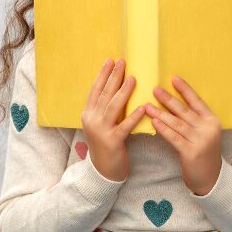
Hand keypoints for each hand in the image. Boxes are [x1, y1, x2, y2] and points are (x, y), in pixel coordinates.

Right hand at [81, 57, 146, 181]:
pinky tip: (143, 107)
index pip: (95, 90)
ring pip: (112, 108)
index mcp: (88, 114)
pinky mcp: (112, 142)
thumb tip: (118, 86)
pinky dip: (134, 116)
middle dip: (113, 77)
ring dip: (123, 92)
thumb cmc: (106, 144)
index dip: (103, 74)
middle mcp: (92, 120)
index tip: (111, 60)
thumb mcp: (101, 124)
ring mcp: (101, 131)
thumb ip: (105, 108)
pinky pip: (125, 126)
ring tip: (133, 78)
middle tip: (122, 62)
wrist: (103, 171)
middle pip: (104, 95)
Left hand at [145, 75, 222, 194]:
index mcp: (212, 120)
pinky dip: (164, 129)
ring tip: (147, 105)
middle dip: (169, 99)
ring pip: (177, 123)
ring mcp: (201, 140)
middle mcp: (208, 128)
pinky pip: (174, 138)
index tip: (173, 78)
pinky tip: (154, 122)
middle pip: (185, 111)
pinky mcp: (192, 153)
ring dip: (161, 113)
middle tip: (155, 89)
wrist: (210, 178)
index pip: (197, 101)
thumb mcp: (203, 133)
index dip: (185, 89)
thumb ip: (192, 120)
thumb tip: (172, 103)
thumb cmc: (203, 152)